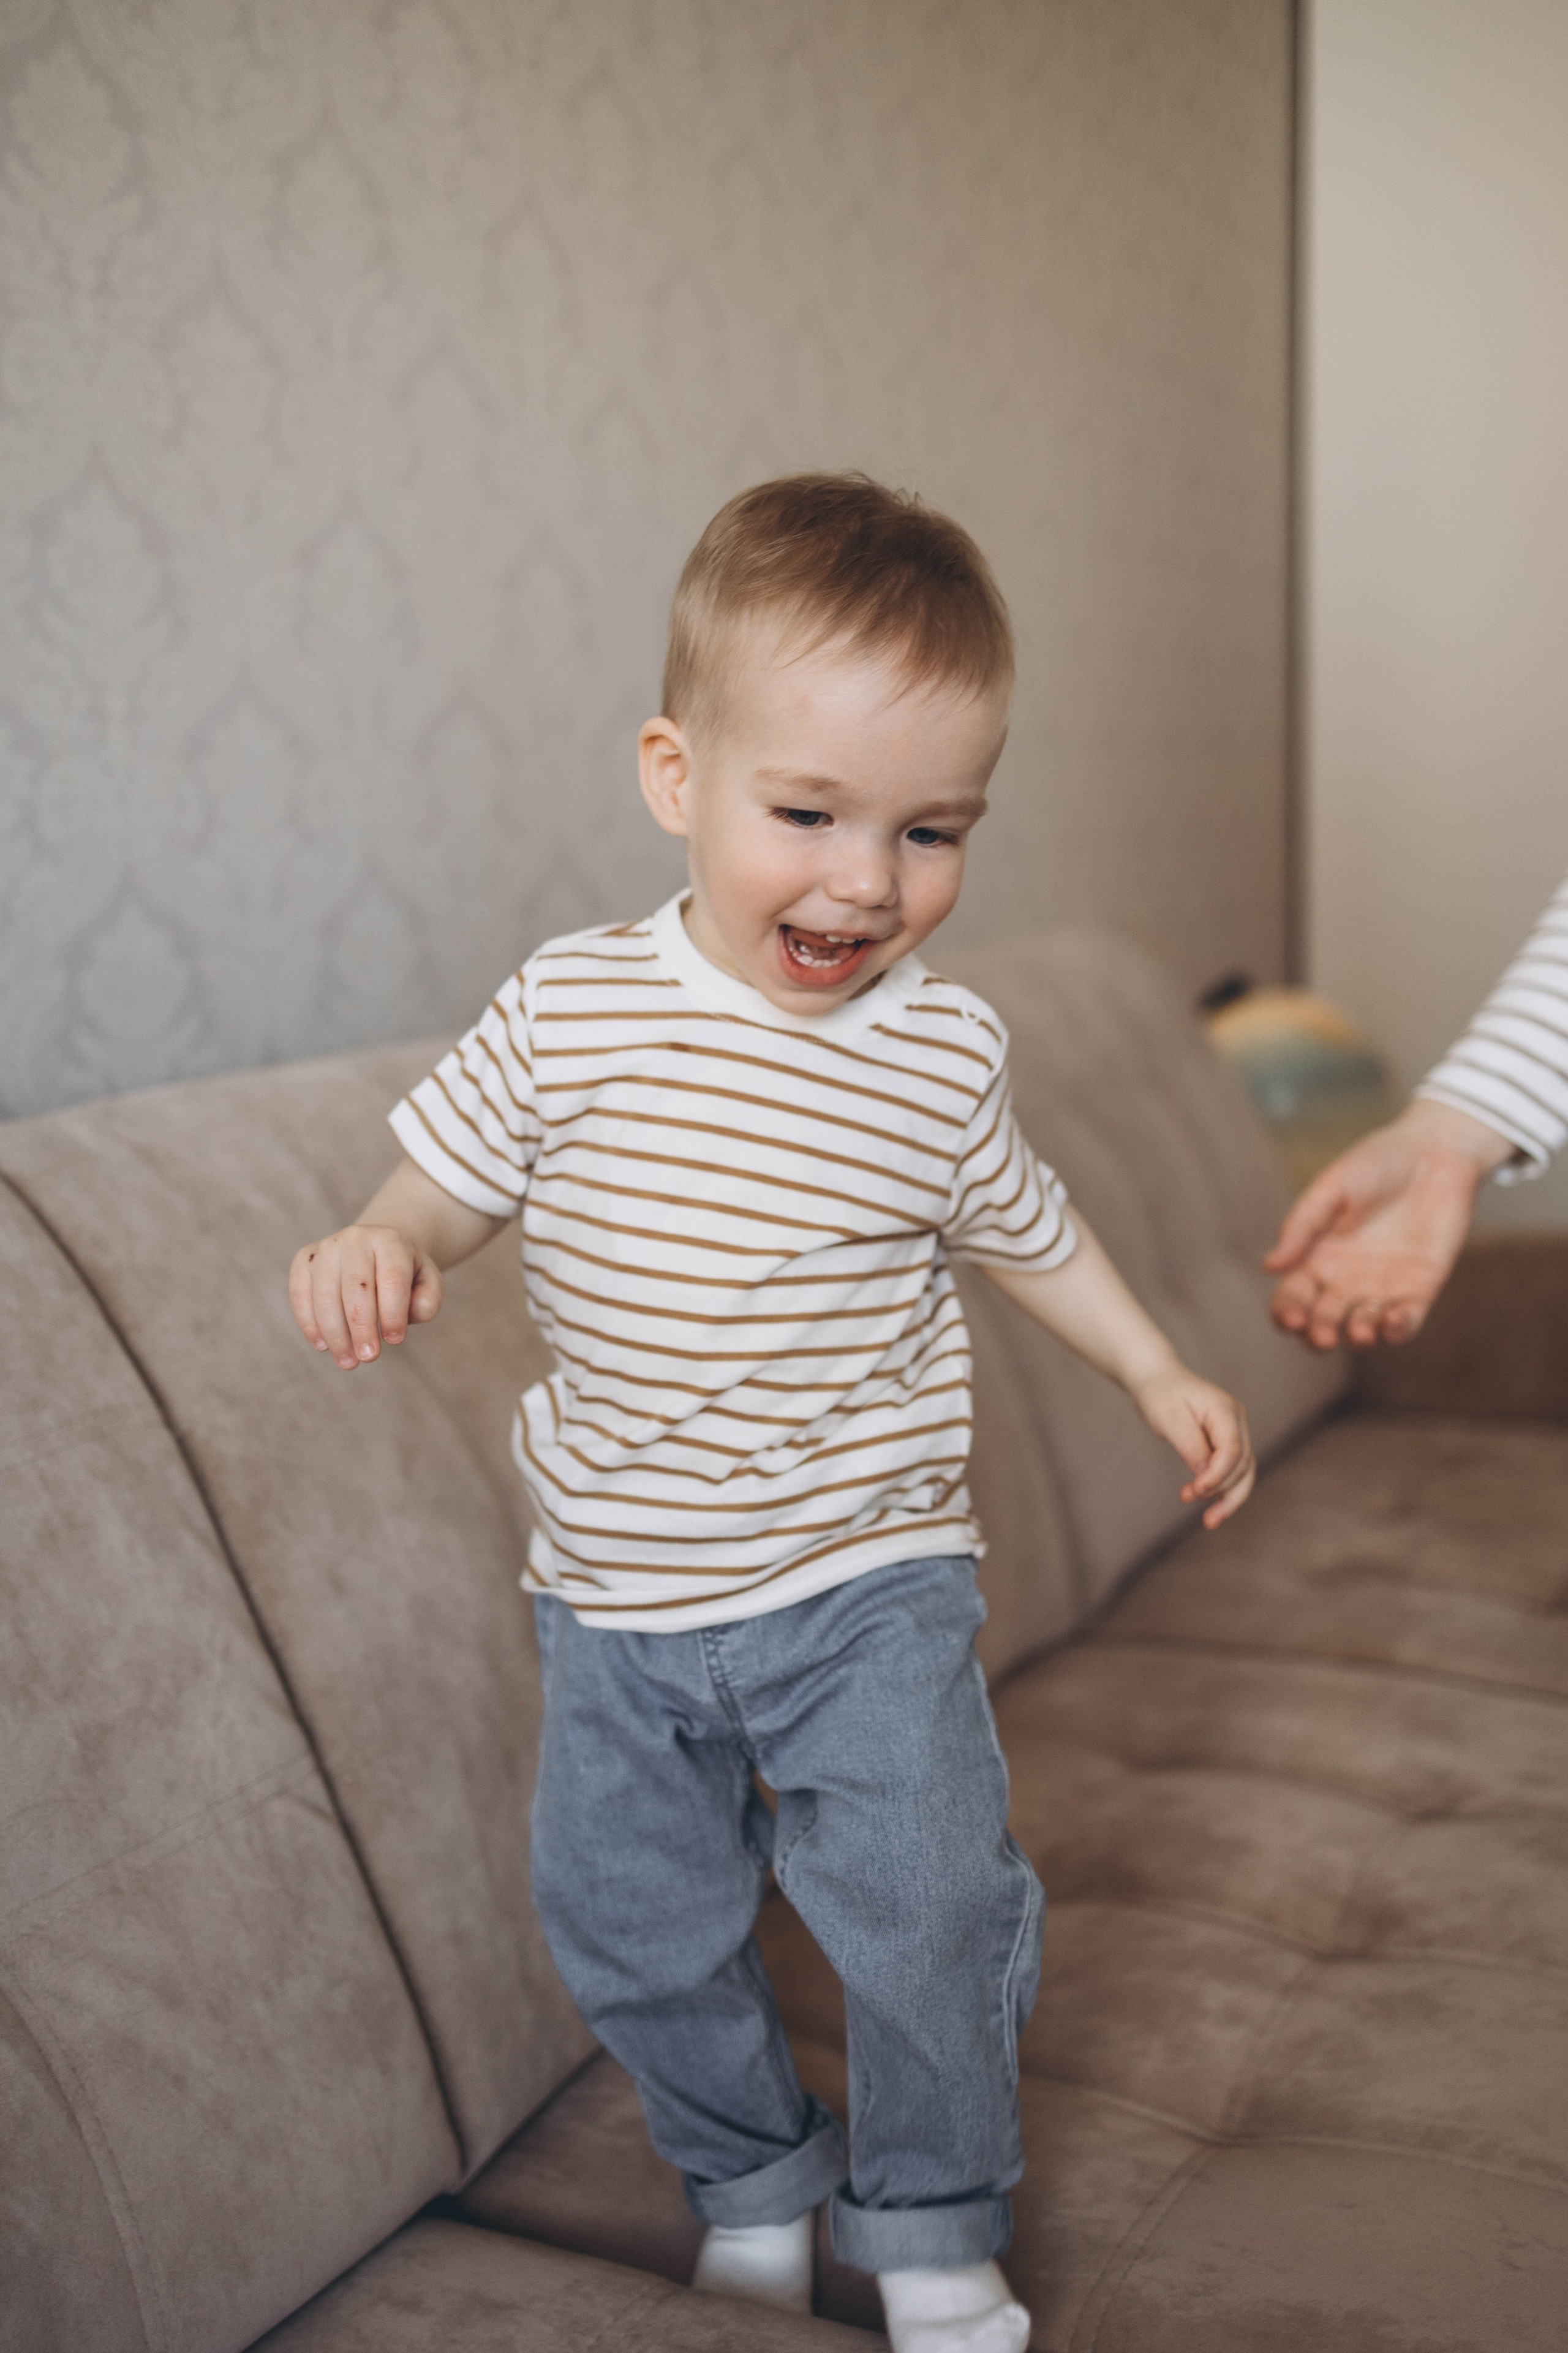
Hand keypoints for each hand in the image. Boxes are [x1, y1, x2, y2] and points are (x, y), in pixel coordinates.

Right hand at [288, 1223, 443, 1368]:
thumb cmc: (405, 1274)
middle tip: (368, 1358)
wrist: (377, 1249)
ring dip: (335, 1334)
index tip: (394, 1341)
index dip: (393, 1313)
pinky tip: (323, 1346)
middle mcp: (355, 1238)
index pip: (392, 1278)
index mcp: (390, 1241)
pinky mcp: (304, 1260)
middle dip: (361, 1328)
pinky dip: (309, 1324)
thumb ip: (426, 1302)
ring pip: (325, 1295)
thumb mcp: (428, 1283)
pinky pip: (300, 1294)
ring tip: (348, 1361)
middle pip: (356, 1287)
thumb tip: (401, 1320)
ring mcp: (326, 1248)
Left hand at [1132, 1363, 1254, 1528]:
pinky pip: (1233, 1471)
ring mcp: (1235, 1431)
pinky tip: (1212, 1510)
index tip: (1194, 1491)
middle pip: (1243, 1464)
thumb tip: (1205, 1474)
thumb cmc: (1160, 1395)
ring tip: (1209, 1521)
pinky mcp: (1227, 1442)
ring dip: (1228, 1498)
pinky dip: (1224, 1491)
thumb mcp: (1169, 1418)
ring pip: (1244, 1472)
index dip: (1217, 1475)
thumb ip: (1190, 1445)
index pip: (1232, 1450)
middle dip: (1219, 1489)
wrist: (1157, 1380)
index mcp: (1225, 1410)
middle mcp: (1237, 1421)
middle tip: (1185, 1498)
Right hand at [1264, 1100, 1511, 1350]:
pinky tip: (1392, 1321)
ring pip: (1362, 1328)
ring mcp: (1382, 1287)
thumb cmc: (1376, 1163)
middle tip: (1323, 1336)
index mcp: (1317, 1257)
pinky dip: (1398, 1329)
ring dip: (1357, 1337)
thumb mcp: (1332, 1188)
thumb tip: (1269, 1266)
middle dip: (1318, 1334)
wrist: (1434, 1153)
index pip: (1292, 1298)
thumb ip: (1302, 1226)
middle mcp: (1345, 1279)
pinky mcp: (1419, 1288)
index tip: (1292, 1318)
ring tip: (1359, 1332)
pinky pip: (1406, 1321)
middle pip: (1321, 1321)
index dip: (1286, 1313)